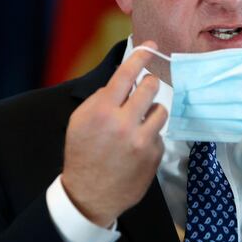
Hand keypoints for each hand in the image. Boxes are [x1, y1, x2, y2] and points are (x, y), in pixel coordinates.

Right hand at [60, 41, 167, 226]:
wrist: (90, 195)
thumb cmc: (83, 154)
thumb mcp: (80, 121)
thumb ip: (101, 99)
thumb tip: (124, 83)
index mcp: (102, 111)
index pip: (126, 74)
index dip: (141, 56)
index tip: (151, 46)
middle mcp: (124, 124)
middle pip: (151, 87)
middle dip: (149, 84)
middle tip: (145, 89)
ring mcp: (142, 141)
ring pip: (161, 109)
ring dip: (152, 111)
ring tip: (139, 122)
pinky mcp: (154, 155)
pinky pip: (160, 133)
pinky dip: (150, 135)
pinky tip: (136, 147)